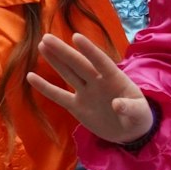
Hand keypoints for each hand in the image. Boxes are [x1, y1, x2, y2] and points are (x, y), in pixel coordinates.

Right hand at [28, 34, 154, 145]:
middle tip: (47, 37)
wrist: (130, 132)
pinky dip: (46, 88)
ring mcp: (86, 92)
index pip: (101, 61)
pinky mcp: (77, 106)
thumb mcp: (140, 114)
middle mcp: (97, 81)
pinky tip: (31, 76)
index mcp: (114, 78)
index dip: (89, 50)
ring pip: (68, 73)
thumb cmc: (138, 117)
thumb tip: (117, 104)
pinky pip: (59, 96)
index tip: (76, 37)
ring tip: (42, 45)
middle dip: (64, 51)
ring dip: (55, 60)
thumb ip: (130, 108)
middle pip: (78, 64)